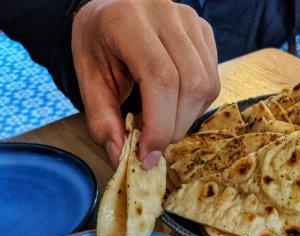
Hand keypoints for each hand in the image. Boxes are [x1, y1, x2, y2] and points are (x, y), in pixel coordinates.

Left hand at [72, 0, 219, 167]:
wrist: (110, 10)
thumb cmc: (98, 44)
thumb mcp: (88, 80)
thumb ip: (102, 119)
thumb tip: (121, 156)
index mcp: (128, 20)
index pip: (160, 78)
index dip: (159, 124)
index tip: (148, 154)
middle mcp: (164, 12)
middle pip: (190, 84)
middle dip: (174, 127)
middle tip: (154, 145)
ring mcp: (189, 19)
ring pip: (206, 85)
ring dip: (187, 118)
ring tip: (164, 123)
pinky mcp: (203, 30)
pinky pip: (212, 80)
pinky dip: (196, 105)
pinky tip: (175, 105)